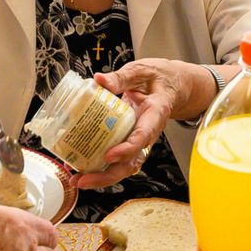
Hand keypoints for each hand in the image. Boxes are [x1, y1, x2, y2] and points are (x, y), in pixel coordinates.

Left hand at [81, 60, 202, 187]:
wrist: (171, 86)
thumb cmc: (158, 79)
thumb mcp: (142, 71)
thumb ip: (121, 77)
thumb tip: (100, 80)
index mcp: (155, 113)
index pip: (143, 136)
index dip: (127, 149)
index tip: (109, 156)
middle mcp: (148, 133)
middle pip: (132, 162)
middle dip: (108, 176)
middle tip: (84, 179)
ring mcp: (139, 141)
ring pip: (124, 166)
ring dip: (101, 177)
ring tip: (78, 180)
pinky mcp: (129, 141)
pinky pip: (118, 160)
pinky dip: (100, 167)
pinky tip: (81, 167)